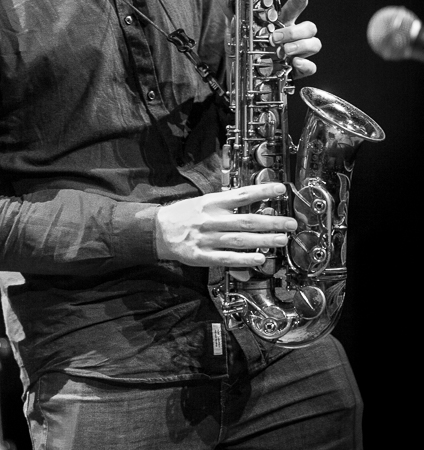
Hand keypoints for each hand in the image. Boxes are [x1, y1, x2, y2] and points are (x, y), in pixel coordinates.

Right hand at [155, 182, 296, 266]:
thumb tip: (254, 203)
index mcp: (212, 203)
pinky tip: (260, 258)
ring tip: (282, 240)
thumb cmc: (184, 214)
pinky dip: (245, 259)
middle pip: (246, 220)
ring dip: (264, 240)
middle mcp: (211, 220)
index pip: (242, 195)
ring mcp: (207, 239)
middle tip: (291, 223)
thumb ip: (226, 204)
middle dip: (272, 222)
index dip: (262, 191)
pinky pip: (227, 258)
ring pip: (241, 240)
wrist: (159, 231)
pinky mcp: (203, 256)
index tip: (281, 190)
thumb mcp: (204, 202)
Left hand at [216, 0, 320, 79]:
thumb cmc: (246, 46)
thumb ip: (230, 10)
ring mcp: (296, 53)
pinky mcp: (296, 70)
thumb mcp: (236, 28)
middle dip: (295, 32)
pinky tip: (294, 62)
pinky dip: (305, 64)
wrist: (242, 73)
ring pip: (314, 44)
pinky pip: (311, 67)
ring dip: (301, 46)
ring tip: (283, 51)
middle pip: (310, 27)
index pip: (295, 7)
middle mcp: (292, 36)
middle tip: (274, 38)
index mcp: (281, 22)